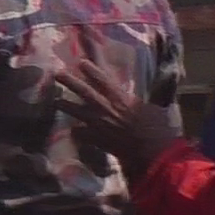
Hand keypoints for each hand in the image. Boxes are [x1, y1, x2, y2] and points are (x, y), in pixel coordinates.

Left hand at [55, 60, 181, 175]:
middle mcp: (106, 108)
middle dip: (70, 81)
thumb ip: (144, 102)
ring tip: (55, 101)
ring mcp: (98, 123)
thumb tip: (149, 98)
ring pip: (75, 111)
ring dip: (64, 105)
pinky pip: (80, 133)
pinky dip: (76, 132)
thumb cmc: (159, 129)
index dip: (91, 70)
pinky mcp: (95, 139)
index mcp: (121, 98)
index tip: (80, 62)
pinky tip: (73, 131)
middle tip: (57, 74)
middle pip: (84, 91)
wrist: (153, 152)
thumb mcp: (154, 109)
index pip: (103, 80)